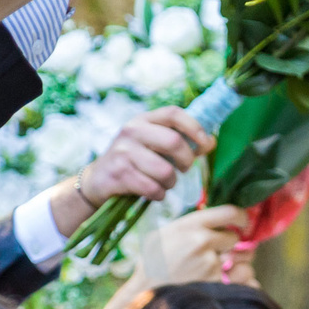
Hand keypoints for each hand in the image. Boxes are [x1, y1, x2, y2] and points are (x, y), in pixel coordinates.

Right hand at [48, 107, 218, 231]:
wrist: (98, 181)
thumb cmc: (135, 163)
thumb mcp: (153, 146)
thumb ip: (179, 142)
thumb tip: (211, 141)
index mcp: (143, 120)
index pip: (174, 113)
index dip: (195, 127)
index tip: (205, 144)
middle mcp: (132, 131)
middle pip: (174, 142)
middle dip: (186, 160)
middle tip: (184, 169)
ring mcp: (123, 152)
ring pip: (165, 171)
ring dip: (171, 183)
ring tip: (164, 183)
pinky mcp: (119, 174)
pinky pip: (153, 189)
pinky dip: (159, 195)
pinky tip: (152, 192)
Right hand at [134, 204, 249, 287]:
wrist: (146, 293)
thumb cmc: (152, 264)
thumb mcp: (163, 234)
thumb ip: (189, 227)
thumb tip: (211, 224)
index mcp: (191, 225)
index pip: (229, 212)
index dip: (241, 217)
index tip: (242, 223)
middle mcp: (203, 241)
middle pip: (234, 238)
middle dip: (230, 246)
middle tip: (220, 252)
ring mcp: (211, 263)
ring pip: (242, 260)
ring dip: (236, 265)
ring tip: (223, 269)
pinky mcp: (218, 284)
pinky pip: (244, 279)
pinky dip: (239, 282)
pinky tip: (226, 283)